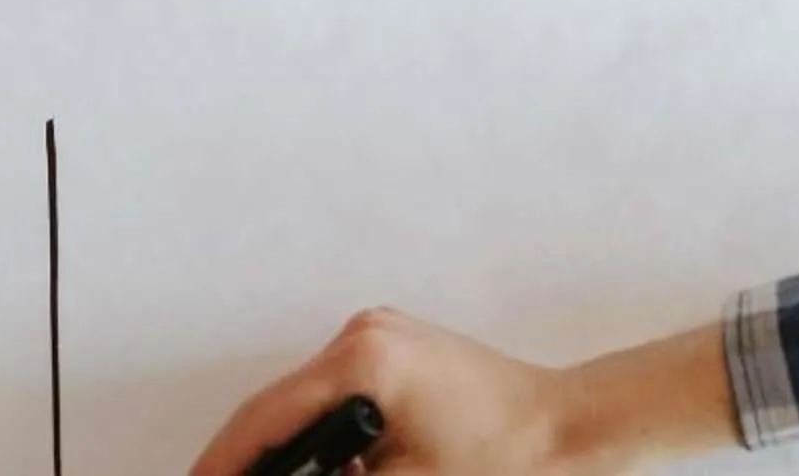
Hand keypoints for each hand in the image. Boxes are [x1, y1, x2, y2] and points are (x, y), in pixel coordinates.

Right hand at [189, 312, 736, 475]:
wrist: (575, 433)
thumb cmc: (508, 460)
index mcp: (362, 360)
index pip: (264, 418)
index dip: (224, 462)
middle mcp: (364, 336)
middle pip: (276, 408)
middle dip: (249, 459)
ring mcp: (381, 340)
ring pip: (302, 405)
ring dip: (285, 453)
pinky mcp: (397, 356)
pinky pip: (334, 400)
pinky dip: (318, 441)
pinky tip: (323, 473)